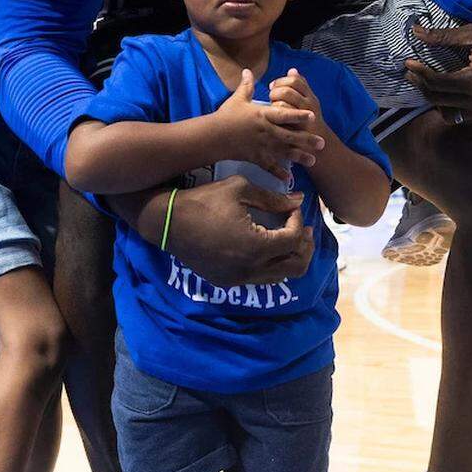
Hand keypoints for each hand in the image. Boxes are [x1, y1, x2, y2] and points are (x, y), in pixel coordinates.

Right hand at [166, 176, 313, 284]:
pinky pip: (260, 278)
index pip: (294, 239)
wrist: (167, 222)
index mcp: (256, 246)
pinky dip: (271, 265)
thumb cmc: (204, 200)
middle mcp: (250, 268)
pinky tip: (267, 247)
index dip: (298, 221)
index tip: (292, 207)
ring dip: (289, 257)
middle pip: (296, 266)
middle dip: (304, 246)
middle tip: (304, 229)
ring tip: (289, 238)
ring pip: (280, 276)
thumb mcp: (241, 189)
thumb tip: (298, 201)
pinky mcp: (227, 282)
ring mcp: (238, 279)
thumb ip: (273, 198)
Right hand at [215, 69, 324, 176]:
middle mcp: (265, 131)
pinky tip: (289, 178)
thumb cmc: (226, 116)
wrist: (213, 136)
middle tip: (322, 143)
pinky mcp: (255, 157)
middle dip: (307, 140)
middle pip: (290, 136)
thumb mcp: (237, 99)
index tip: (312, 115)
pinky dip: (279, 173)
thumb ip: (247, 86)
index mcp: (262, 115)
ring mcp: (261, 146)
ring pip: (284, 153)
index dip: (299, 115)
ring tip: (313, 160)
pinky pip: (269, 166)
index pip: (284, 115)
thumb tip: (247, 70)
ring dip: (299, 157)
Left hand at [268, 68, 322, 128]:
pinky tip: (273, 120)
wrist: (320, 148)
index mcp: (311, 98)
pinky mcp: (295, 129)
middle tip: (271, 97)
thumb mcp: (309, 103)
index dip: (281, 81)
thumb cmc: (309, 122)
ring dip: (274, 103)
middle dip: (275, 91)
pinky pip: (281, 118)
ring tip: (271, 108)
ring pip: (283, 103)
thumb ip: (301, 86)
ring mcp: (302, 118)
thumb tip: (292, 70)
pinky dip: (274, 117)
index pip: (295, 80)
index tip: (273, 86)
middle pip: (287, 90)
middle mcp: (308, 106)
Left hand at [404, 23, 471, 123]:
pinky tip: (446, 93)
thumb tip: (416, 32)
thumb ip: (443, 36)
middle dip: (421, 85)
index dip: (418, 72)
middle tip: (412, 73)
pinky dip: (450, 107)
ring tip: (428, 84)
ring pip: (447, 114)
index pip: (435, 82)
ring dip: (434, 100)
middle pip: (437, 99)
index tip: (408, 62)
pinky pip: (462, 117)